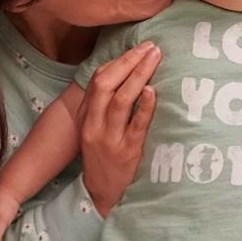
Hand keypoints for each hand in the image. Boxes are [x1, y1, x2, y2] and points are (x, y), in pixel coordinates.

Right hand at [76, 42, 160, 216]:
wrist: (103, 194)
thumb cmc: (104, 157)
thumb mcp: (95, 130)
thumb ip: (105, 106)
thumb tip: (127, 75)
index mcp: (87, 116)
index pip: (98, 80)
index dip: (118, 61)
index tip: (138, 47)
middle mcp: (94, 125)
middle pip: (106, 85)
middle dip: (129, 62)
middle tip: (150, 46)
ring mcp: (110, 139)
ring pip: (120, 101)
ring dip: (139, 75)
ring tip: (155, 58)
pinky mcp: (127, 152)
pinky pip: (136, 126)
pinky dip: (144, 106)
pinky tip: (152, 91)